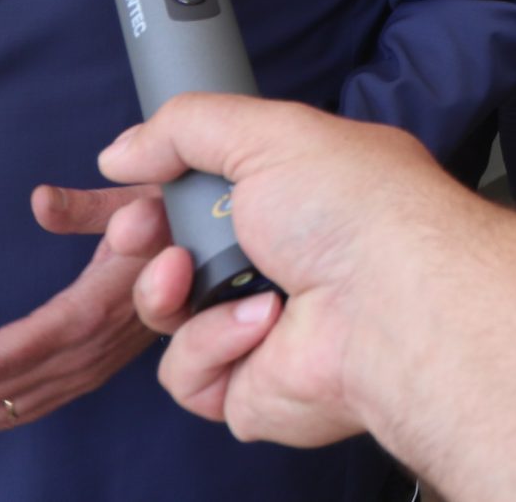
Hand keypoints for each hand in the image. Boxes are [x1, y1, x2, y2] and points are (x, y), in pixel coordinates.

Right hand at [104, 97, 472, 451]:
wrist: (394, 304)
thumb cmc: (354, 209)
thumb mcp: (271, 133)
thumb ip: (189, 127)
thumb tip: (122, 151)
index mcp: (298, 197)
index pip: (211, 194)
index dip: (164, 189)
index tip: (135, 181)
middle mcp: (284, 262)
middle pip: (177, 253)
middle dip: (144, 239)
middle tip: (136, 230)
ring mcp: (266, 329)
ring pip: (170, 313)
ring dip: (169, 290)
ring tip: (192, 273)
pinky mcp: (252, 389)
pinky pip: (188, 373)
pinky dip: (212, 344)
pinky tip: (260, 324)